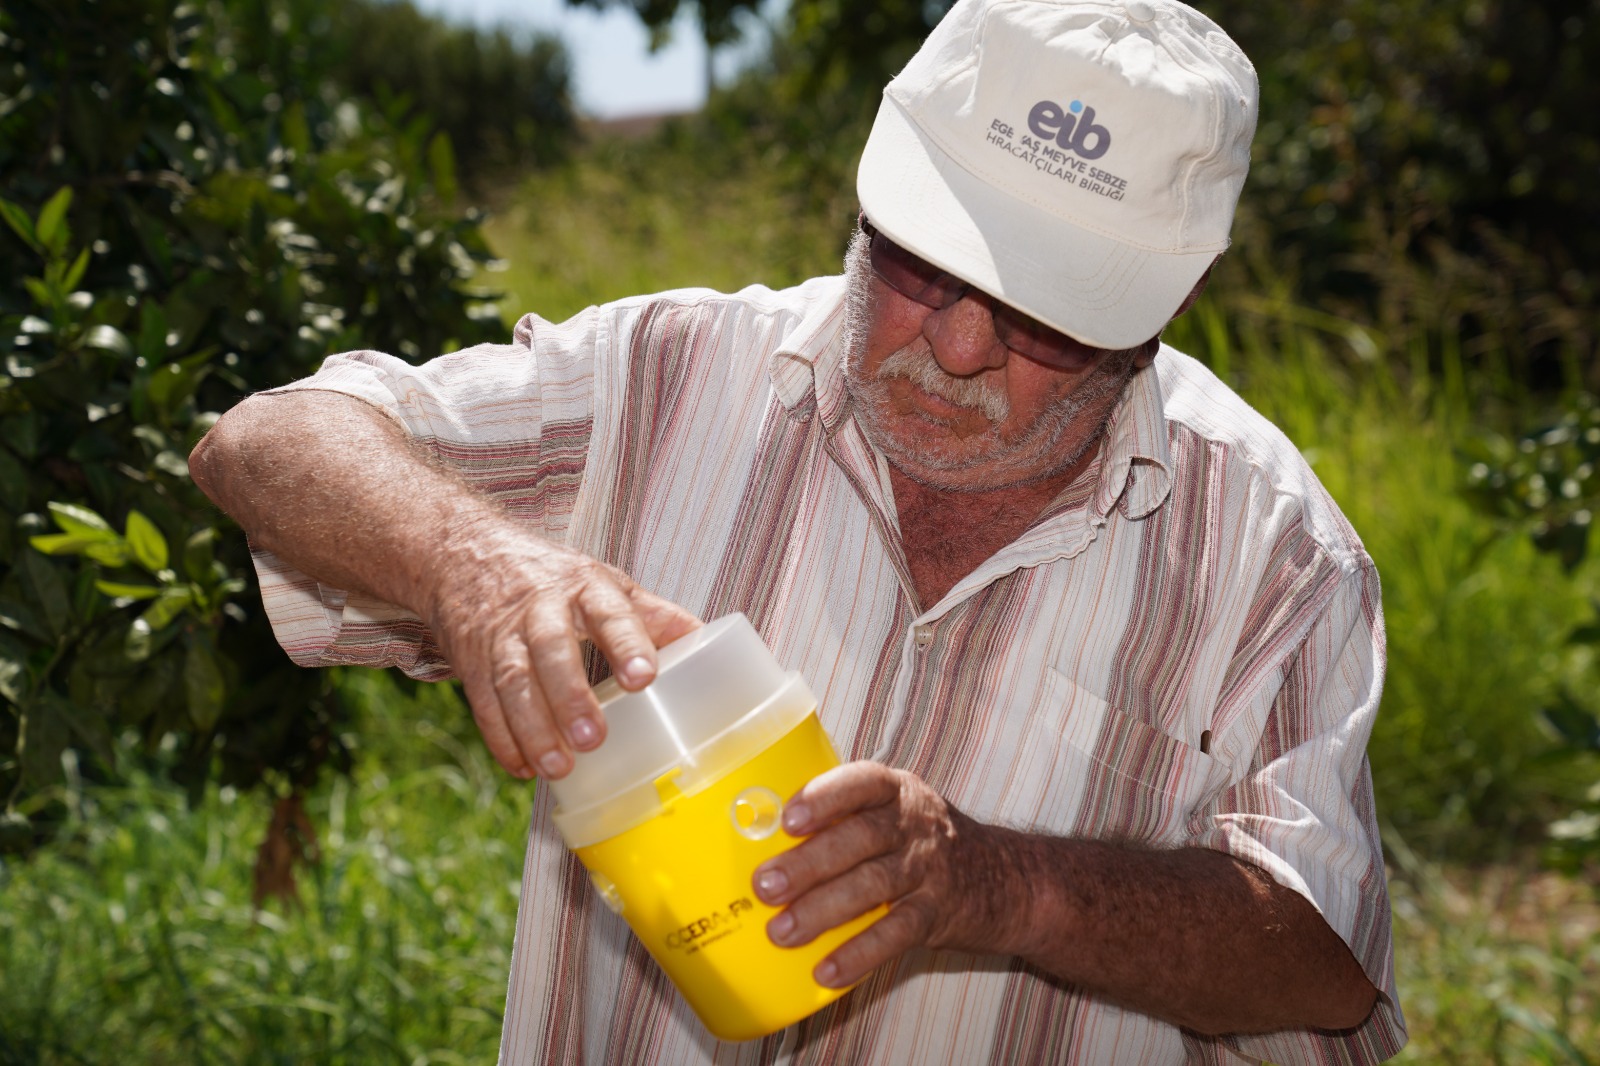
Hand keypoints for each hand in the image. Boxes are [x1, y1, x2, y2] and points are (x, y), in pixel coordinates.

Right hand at [422, 517, 699, 779]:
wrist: (466, 556)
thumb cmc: (554, 580)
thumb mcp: (605, 585)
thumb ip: (655, 617)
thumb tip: (712, 643)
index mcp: (585, 588)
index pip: (609, 612)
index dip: (626, 643)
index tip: (644, 677)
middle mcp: (540, 608)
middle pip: (551, 649)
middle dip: (570, 696)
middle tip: (593, 738)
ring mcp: (501, 636)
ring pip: (512, 682)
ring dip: (533, 729)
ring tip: (559, 768)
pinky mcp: (472, 663)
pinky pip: (484, 704)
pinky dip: (503, 739)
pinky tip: (523, 768)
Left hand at [750, 762, 1022, 987]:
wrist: (1005, 879)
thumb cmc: (921, 842)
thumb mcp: (894, 813)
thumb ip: (843, 819)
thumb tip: (757, 839)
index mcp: (896, 792)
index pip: (862, 782)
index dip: (825, 797)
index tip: (788, 817)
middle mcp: (915, 825)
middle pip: (859, 839)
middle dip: (809, 863)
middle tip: (765, 885)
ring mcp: (929, 870)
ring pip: (873, 886)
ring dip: (823, 910)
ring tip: (782, 932)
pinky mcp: (937, 914)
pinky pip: (896, 934)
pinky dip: (860, 954)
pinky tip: (826, 971)